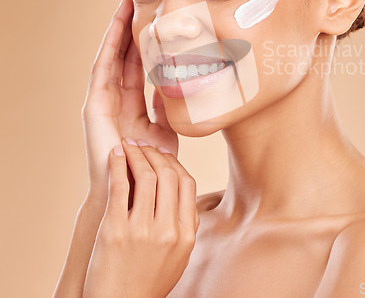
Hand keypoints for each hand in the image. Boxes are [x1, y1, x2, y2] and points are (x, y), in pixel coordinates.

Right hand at [81, 0, 177, 203]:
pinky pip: (102, 70)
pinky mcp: (94, 106)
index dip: (144, 45)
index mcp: (133, 106)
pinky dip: (108, 47)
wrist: (135, 190)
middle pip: (123, 58)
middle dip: (130, 32)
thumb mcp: (165, 131)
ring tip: (125, 7)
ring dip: (117, 33)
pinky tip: (116, 27)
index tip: (153, 23)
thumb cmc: (151, 165)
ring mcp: (104, 102)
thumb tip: (171, 88)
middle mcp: (116, 100)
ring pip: (111, 59)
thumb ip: (165, 110)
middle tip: (137, 4)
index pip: (138, 68)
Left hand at [83, 139, 198, 297]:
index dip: (174, 163)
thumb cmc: (147, 283)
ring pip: (145, 176)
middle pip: (168, 175)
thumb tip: (183, 192)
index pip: (187, 184)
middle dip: (155, 153)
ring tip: (128, 144)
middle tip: (143, 144)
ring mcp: (140, 231)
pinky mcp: (113, 231)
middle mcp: (167, 231)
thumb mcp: (178, 257)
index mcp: (186, 235)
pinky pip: (119, 187)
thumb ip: (185, 226)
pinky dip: (117, 164)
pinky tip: (114, 154)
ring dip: (137, 153)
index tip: (162, 156)